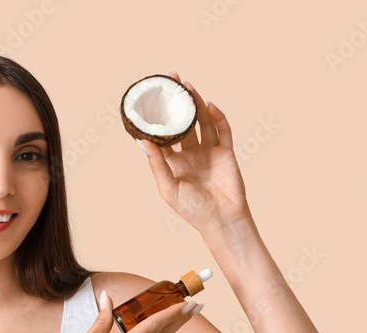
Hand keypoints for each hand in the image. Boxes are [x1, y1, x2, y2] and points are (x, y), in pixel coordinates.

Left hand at [135, 68, 252, 233]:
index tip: (150, 99)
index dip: (157, 117)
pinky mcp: (226, 152)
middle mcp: (190, 154)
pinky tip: (210, 105)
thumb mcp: (168, 188)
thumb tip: (141, 140)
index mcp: (173, 162)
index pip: (163, 134)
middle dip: (177, 102)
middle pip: (182, 122)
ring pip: (201, 122)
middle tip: (171, 80)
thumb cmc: (193, 209)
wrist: (222, 220)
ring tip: (188, 86)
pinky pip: (222, 130)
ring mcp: (209, 152)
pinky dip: (217, 117)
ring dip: (196, 104)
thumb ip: (156, 164)